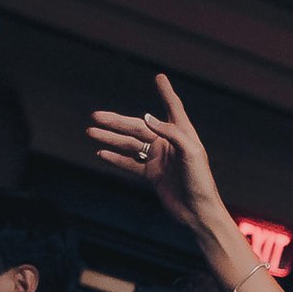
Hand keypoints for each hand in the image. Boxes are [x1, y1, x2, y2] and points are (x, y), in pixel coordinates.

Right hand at [88, 74, 225, 229]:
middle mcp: (169, 144)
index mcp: (182, 134)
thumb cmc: (201, 182)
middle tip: (96, 116)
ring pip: (130, 145)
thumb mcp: (191, 153)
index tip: (159, 77)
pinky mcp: (153, 175)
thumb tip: (147, 118)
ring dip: (111, 139)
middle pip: (138, 127)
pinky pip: (130, 164)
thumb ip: (171, 133)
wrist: (199, 213)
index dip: (166, 92)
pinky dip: (116, 158)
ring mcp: (159, 159)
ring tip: (91, 132)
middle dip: (117, 122)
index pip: (172, 107)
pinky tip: (101, 152)